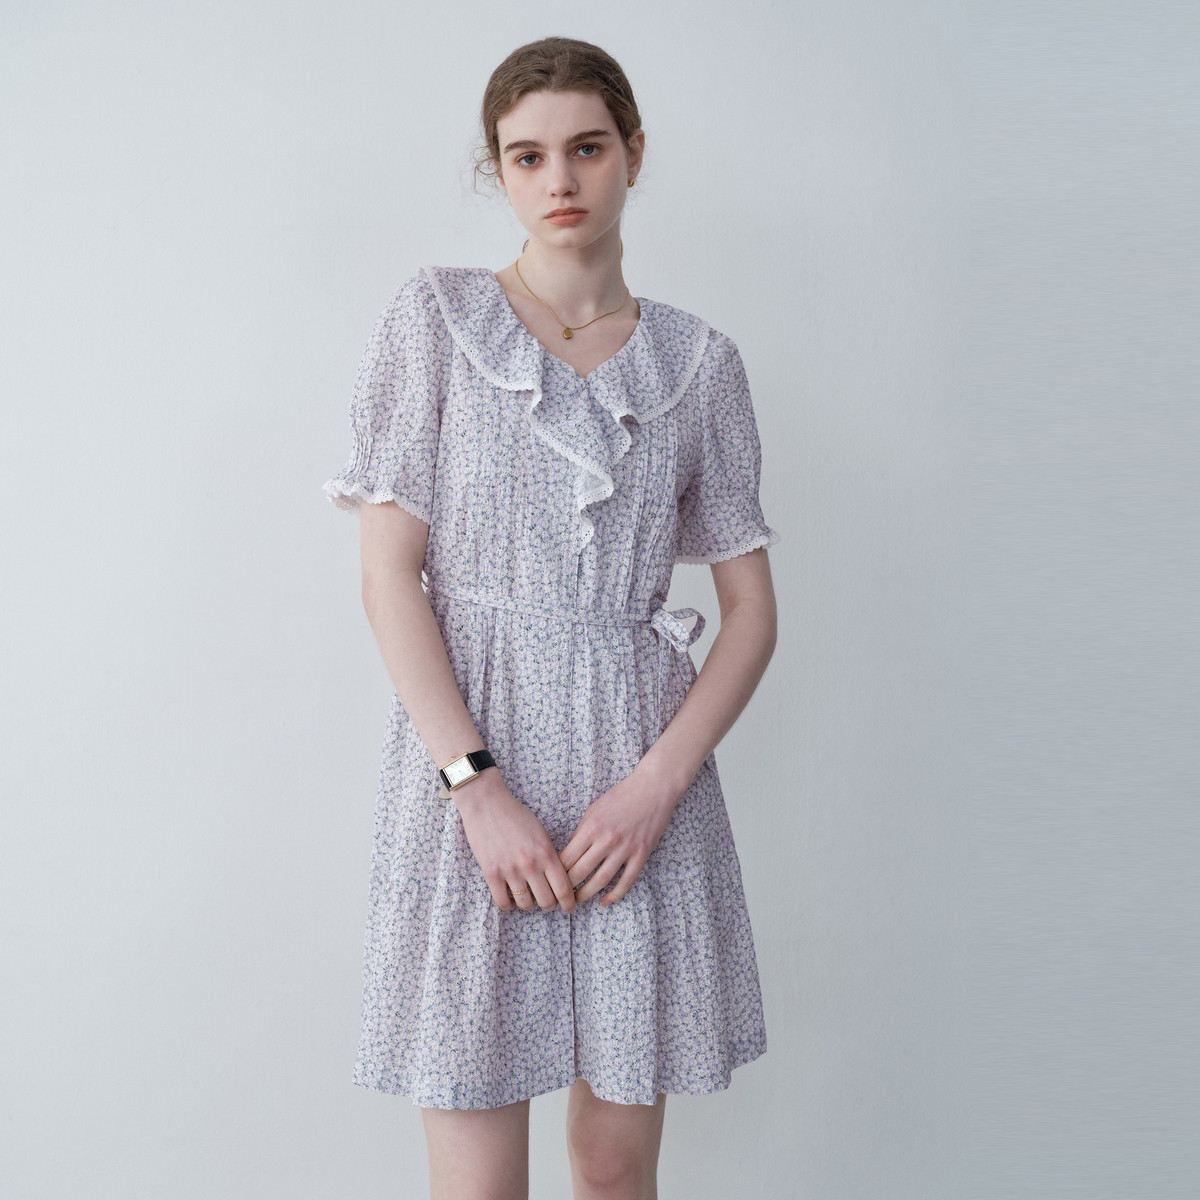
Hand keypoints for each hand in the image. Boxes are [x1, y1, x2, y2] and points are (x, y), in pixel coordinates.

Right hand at [454, 770, 576, 913]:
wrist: (487, 804)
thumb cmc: (516, 815)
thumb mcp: (541, 832)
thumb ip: (550, 855)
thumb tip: (559, 878)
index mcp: (546, 853)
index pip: (564, 889)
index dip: (569, 903)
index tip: (569, 907)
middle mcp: (530, 864)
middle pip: (546, 901)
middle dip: (549, 905)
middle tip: (548, 902)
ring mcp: (510, 870)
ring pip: (525, 904)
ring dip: (528, 904)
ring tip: (528, 897)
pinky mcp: (491, 874)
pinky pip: (502, 903)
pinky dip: (508, 905)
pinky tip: (509, 898)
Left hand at [559, 764, 684, 906]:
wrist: (653, 788)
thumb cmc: (622, 796)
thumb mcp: (594, 809)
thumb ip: (581, 831)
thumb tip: (569, 853)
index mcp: (591, 827)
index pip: (567, 858)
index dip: (556, 873)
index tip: (551, 880)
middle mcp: (606, 840)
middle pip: (579, 872)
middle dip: (566, 888)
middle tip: (560, 896)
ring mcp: (625, 849)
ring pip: (600, 881)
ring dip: (586, 895)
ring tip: (577, 901)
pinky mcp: (641, 854)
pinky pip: (626, 881)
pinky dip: (614, 895)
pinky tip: (605, 901)